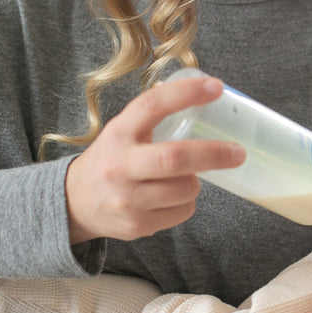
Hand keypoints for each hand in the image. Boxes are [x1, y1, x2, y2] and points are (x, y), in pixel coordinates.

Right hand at [65, 74, 244, 243]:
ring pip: (186, 190)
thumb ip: (154, 120)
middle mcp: (120, 166)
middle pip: (175, 158)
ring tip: (184, 179)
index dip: (187, 94)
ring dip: (195, 183)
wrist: (74, 203)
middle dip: (214, 154)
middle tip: (238, 152)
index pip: (153, 106)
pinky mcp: (136, 225)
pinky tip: (169, 198)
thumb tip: (207, 100)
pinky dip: (186, 203)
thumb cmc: (111, 160)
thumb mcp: (122, 132)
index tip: (216, 87)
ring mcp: (127, 199)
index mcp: (118, 133)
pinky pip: (182, 212)